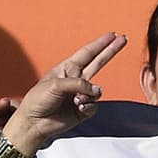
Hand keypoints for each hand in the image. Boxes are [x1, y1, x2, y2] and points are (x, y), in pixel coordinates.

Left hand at [2, 32, 125, 151]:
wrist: (33, 123)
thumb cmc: (38, 100)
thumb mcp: (55, 85)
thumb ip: (78, 83)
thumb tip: (96, 90)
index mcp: (66, 69)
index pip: (87, 54)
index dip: (100, 44)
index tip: (112, 34)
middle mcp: (75, 80)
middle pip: (98, 63)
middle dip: (110, 51)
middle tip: (123, 39)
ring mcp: (80, 95)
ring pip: (96, 90)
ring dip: (88, 95)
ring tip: (75, 101)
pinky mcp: (83, 110)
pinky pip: (94, 105)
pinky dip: (87, 107)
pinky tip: (77, 109)